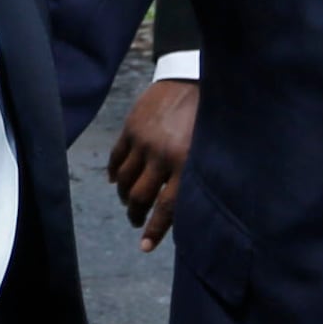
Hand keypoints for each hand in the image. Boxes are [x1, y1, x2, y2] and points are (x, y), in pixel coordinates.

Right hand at [110, 79, 195, 247]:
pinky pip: (116, 158)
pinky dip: (113, 173)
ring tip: (128, 201)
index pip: (167, 207)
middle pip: (140, 196)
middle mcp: (163, 155)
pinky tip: (115, 180)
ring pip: (123, 181)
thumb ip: (195, 175)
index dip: (155, 229)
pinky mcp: (131, 128)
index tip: (144, 246)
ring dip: (124, 196)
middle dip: (136, 214)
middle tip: (136, 221)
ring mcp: (144, 141)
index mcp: (187, 164)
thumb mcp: (209, 149)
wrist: (193, 77)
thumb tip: (182, 207)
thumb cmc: (208, 117)